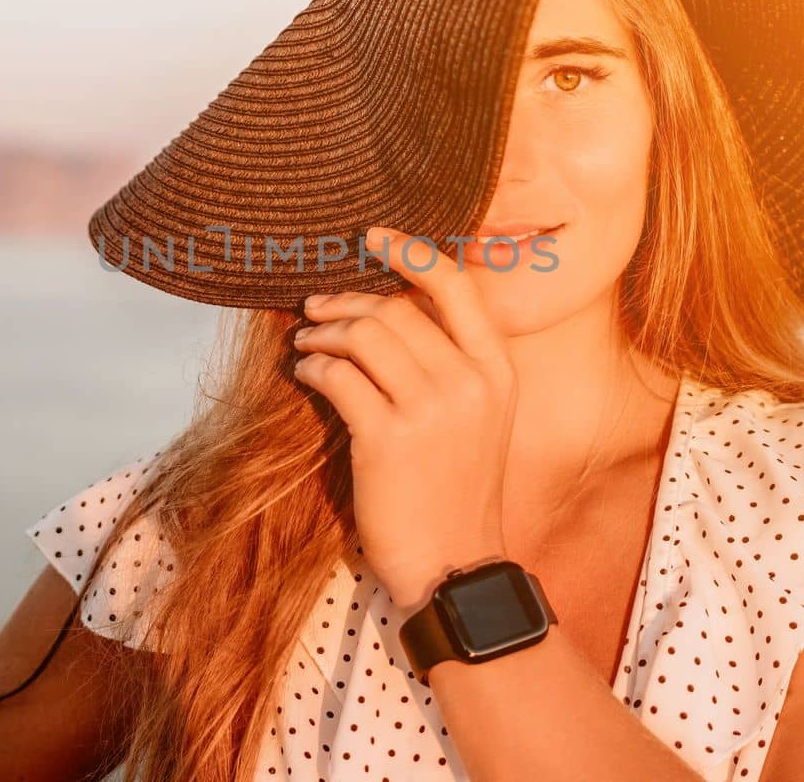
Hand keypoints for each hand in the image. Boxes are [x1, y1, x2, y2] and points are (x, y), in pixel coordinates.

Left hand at [292, 225, 518, 609]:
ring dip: (323, 334)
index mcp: (498, 371)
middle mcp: (470, 382)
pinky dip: (313, 368)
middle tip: (314, 312)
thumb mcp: (479, 420)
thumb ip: (451, 366)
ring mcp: (432, 410)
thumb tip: (389, 311)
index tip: (372, 236)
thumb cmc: (457, 493)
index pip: (457, 286)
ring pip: (363, 336)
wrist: (456, 567)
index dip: (411, 251)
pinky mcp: (388, 439)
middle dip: (344, 303)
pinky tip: (306, 376)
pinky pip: (337, 376)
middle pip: (395, 309)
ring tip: (305, 346)